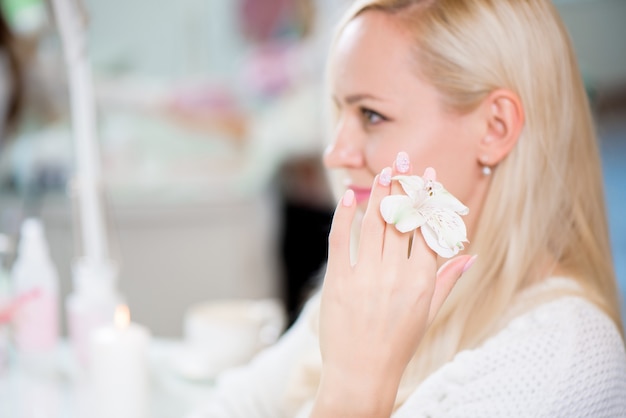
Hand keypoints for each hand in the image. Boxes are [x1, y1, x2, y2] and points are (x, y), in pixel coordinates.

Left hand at [311, 154, 474, 416]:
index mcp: (423, 280)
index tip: (428, 175)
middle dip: (403, 185)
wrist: (362, 373)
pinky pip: (341, 240)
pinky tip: (350, 198)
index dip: (427, 198)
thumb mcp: (429, 312)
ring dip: (378, 192)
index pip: (428, 227)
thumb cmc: (397, 343)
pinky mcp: (339, 281)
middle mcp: (397, 274)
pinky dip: (345, 216)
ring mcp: (367, 276)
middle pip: (402, 219)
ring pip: (375, 223)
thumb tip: (471, 253)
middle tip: (403, 159)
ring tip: (382, 171)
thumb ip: (449, 280)